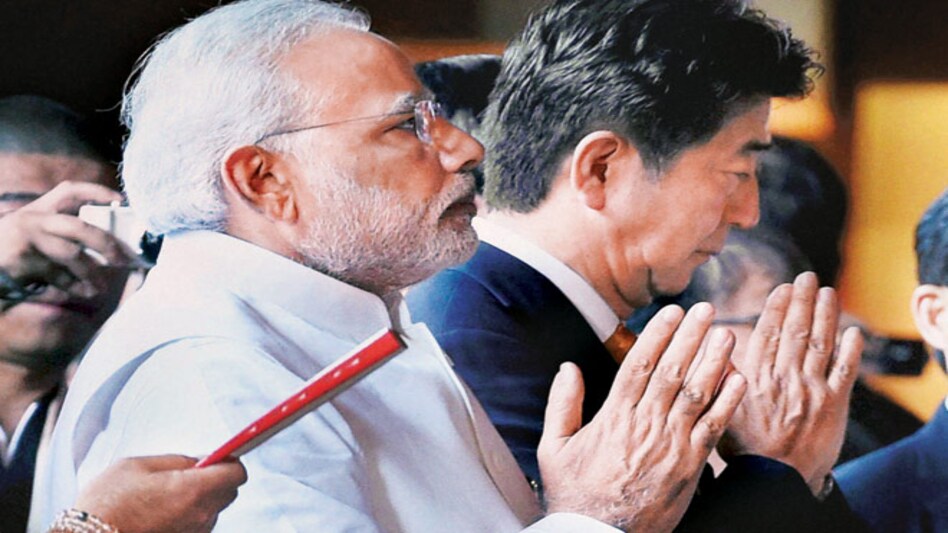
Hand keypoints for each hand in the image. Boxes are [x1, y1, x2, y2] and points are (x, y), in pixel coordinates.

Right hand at [0, 181, 137, 302]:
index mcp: (37, 209)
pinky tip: (83, 292)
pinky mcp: (22, 263)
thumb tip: (102, 244)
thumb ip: (56, 231)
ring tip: (101, 286)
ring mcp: (26, 240)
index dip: (97, 192)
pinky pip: (57, 276)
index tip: (120, 199)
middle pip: (79, 226)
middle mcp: (33, 219)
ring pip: (71, 255)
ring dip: (92, 272)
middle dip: (105, 243)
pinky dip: (74, 286)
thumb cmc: (7, 251)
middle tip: (122, 258)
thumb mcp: (27, 231)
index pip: (70, 191)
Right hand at [74, 455, 247, 532]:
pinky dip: (188, 515)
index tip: (220, 455)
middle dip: (216, 479)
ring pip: (212, 510)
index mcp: (193, 491)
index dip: (230, 461)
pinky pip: (197, 525)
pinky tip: (162, 512)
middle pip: (228, 492)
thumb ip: (177, 460)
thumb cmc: (106, 504)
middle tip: (189, 473)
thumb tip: (200, 460)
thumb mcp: (138, 466)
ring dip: (200, 499)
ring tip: (167, 495)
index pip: (237, 474)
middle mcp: (200, 516)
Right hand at [538, 303, 746, 531]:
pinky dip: (728, 403)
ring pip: (695, 394)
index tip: (671, 312)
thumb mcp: (554, 448)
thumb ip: (562, 404)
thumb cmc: (576, 494)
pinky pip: (713, 428)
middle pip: (671, 371)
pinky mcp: (690, 466)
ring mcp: (670, 445)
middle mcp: (644, 425)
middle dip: (690, 337)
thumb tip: (568, 368)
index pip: (638, 364)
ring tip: (726, 334)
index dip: (657, 335)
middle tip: (705, 310)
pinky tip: (740, 379)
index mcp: (613, 416)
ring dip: (713, 361)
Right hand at [718, 272, 862, 494]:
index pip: (769, 333)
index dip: (778, 307)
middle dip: (803, 301)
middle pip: (796, 330)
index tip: (784, 288)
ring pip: (820, 344)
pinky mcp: (834, 405)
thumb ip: (721, 377)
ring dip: (826, 315)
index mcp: (757, 377)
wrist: (775, 478)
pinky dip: (850, 350)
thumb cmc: (745, 448)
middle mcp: (786, 378)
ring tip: (828, 292)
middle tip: (808, 277)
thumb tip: (716, 345)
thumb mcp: (721, 409)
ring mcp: (812, 390)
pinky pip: (844, 371)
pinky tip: (853, 331)